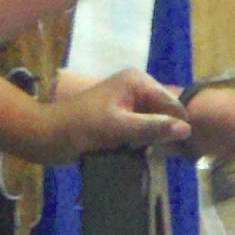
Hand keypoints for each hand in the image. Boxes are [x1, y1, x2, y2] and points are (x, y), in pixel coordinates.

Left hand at [21, 68, 187, 164]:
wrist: (49, 137)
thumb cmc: (83, 128)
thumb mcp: (120, 128)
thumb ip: (154, 127)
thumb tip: (186, 129)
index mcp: (137, 81)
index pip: (171, 102)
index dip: (177, 125)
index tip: (181, 150)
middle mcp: (135, 86)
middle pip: (164, 112)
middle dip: (163, 133)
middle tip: (158, 153)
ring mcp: (127, 101)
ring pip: (154, 123)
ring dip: (151, 140)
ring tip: (144, 154)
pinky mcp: (120, 115)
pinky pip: (142, 128)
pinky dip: (141, 141)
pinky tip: (135, 152)